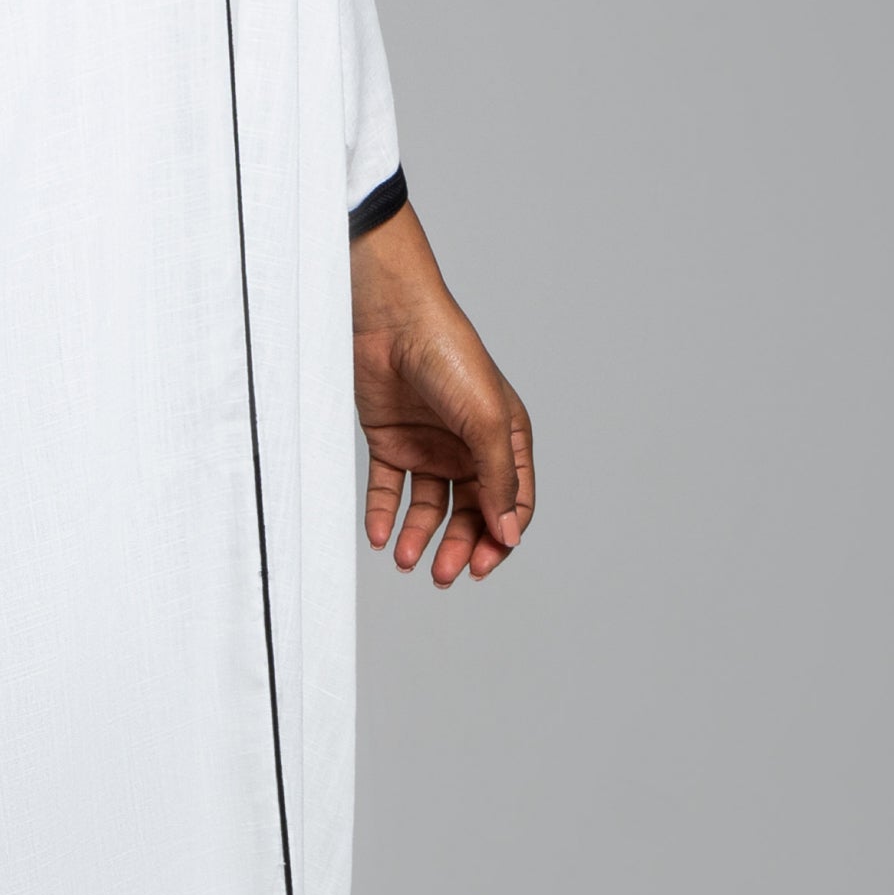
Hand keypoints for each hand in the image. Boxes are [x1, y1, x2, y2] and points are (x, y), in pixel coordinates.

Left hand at [351, 208, 533, 584]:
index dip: (501, 537)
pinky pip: (389, 490)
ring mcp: (429, 446)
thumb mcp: (487, 421)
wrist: (390, 320)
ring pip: (429, 508)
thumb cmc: (450, 356)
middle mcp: (469, 447)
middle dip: (459, 547)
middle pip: (470, 513)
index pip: (512, 502)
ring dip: (420, 537)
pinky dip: (385, 515)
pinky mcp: (391, 442)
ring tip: (406, 560)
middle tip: (443, 574)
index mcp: (505, 439)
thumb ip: (498, 479)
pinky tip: (381, 536)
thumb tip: (509, 534)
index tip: (483, 564)